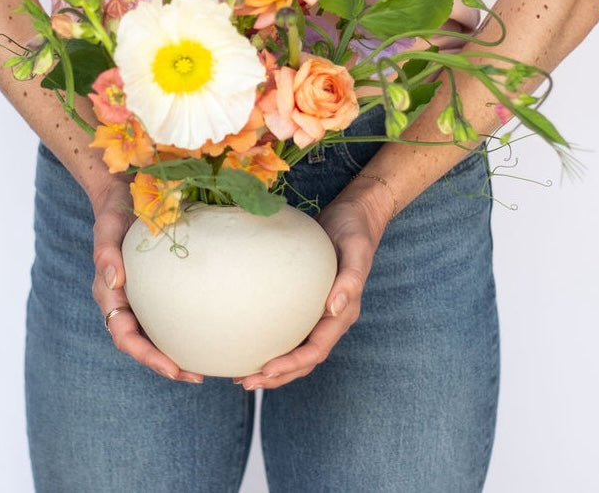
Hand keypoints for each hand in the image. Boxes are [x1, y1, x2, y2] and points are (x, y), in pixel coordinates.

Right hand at [90, 176, 203, 383]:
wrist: (123, 194)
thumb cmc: (114, 211)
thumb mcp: (107, 227)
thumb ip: (105, 253)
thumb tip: (114, 282)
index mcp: (110, 294)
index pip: (124, 336)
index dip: (146, 356)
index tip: (172, 368)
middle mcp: (126, 301)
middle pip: (143, 345)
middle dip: (166, 365)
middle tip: (196, 377)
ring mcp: (143, 295)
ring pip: (158, 333)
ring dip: (178, 352)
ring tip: (206, 365)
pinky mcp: (161, 285)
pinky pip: (172, 311)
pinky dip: (187, 326)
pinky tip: (212, 329)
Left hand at [236, 178, 391, 389]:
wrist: (354, 215)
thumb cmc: (355, 231)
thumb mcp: (356, 250)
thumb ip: (350, 279)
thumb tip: (334, 308)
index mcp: (344, 313)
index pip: (317, 350)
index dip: (293, 364)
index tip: (266, 370)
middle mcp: (331, 318)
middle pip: (304, 359)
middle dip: (277, 376)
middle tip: (244, 382)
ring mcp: (318, 312)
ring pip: (295, 348)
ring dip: (272, 366)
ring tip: (242, 374)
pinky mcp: (306, 301)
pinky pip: (287, 326)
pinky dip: (270, 338)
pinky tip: (247, 336)